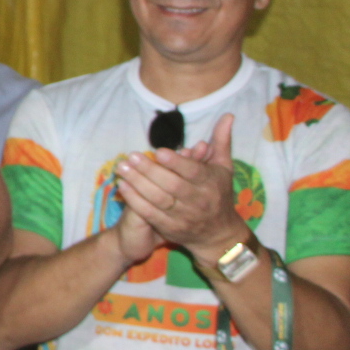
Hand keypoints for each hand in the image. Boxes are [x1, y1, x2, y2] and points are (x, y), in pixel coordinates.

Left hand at [115, 114, 248, 261]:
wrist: (218, 234)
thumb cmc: (219, 193)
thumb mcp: (224, 167)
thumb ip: (221, 141)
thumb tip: (227, 115)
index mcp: (210, 183)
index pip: (192, 172)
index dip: (176, 163)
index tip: (159, 151)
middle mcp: (198, 201)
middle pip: (172, 186)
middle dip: (149, 170)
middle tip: (131, 156)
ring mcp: (183, 216)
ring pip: (158, 200)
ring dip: (137, 184)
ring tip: (121, 168)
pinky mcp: (170, 228)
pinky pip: (150, 214)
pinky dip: (135, 201)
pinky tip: (122, 186)